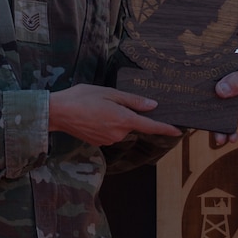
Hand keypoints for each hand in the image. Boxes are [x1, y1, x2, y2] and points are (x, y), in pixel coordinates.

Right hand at [49, 83, 180, 146]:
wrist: (58, 112)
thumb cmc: (82, 98)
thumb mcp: (109, 93)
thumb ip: (132, 101)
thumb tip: (152, 106)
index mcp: (123, 120)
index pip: (151, 126)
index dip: (166, 128)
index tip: (178, 131)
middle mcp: (118, 134)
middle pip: (132, 124)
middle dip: (126, 114)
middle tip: (109, 101)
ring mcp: (108, 140)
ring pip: (120, 128)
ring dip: (115, 119)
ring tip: (96, 107)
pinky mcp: (99, 143)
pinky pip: (110, 132)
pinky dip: (106, 124)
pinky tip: (93, 116)